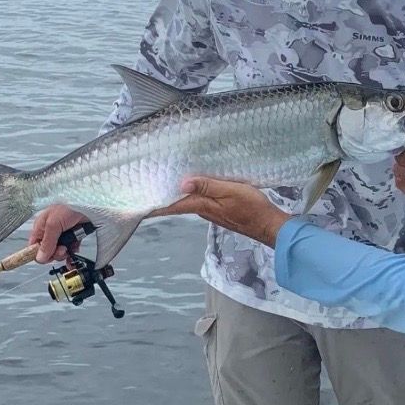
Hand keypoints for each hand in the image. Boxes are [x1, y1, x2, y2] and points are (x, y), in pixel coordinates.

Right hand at [29, 205, 88, 263]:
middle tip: (62, 249)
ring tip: (69, 247)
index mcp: (41, 227)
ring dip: (64, 253)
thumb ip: (47, 242)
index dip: (39, 254)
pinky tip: (74, 252)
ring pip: (59, 252)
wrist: (89, 202)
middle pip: (47, 251)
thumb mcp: (53, 224)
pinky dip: (72, 252)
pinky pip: (70, 249)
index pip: (34, 247)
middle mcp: (50, 232)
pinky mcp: (73, 236)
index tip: (47, 258)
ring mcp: (62, 234)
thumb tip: (40, 257)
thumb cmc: (69, 206)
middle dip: (55, 253)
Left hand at [151, 178, 291, 246]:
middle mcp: (202, 210)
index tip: (135, 202)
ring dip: (174, 193)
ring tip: (162, 180)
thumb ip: (208, 186)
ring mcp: (210, 211)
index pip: (172, 205)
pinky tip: (190, 184)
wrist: (268, 224)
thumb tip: (182, 183)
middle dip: (160, 195)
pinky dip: (189, 193)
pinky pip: (198, 200)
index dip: (154, 204)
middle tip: (145, 184)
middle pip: (176, 203)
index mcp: (201, 205)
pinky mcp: (218, 210)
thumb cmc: (252, 207)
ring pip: (186, 201)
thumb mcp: (231, 191)